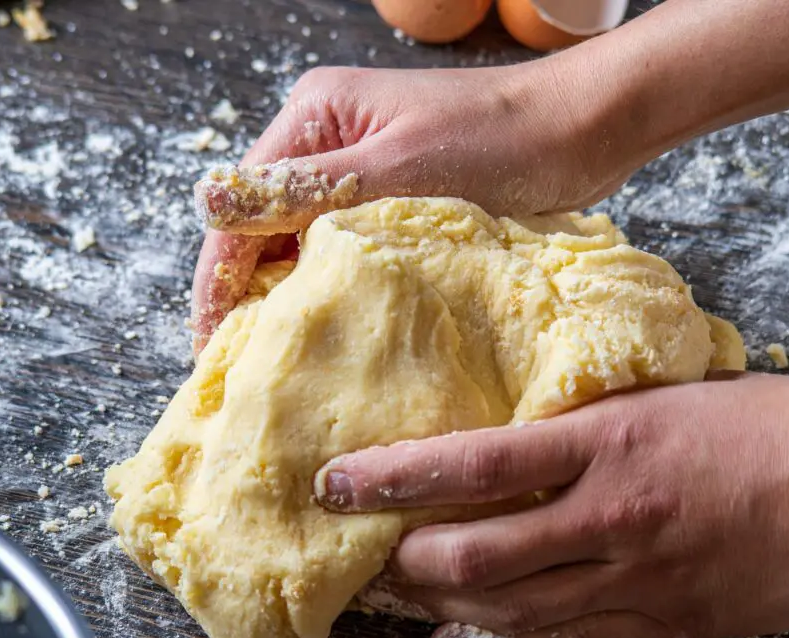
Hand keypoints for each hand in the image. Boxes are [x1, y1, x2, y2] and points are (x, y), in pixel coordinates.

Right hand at [191, 62, 639, 352]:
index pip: (241, 208)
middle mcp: (327, 142)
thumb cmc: (498, 141)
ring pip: (303, 244)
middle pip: (264, 228)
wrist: (580, 132)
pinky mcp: (396, 202)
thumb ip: (305, 190)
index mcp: (314, 118)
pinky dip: (338, 289)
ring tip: (282, 363)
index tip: (213, 344)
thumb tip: (208, 202)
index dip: (219, 279)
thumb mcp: (394, 168)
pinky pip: (347, 251)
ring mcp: (361, 173)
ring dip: (293, 297)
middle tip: (243, 367)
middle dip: (250, 294)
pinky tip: (335, 330)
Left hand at [314, 373, 788, 637]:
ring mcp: (638, 579)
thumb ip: (595, 424)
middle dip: (403, 561)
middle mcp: (612, 516)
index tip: (337, 482)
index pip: (474, 463)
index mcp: (612, 441)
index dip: (394, 475)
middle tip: (362, 554)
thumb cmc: (783, 427)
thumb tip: (524, 437)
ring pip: (508, 609)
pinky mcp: (666, 623)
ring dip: (439, 607)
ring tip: (393, 599)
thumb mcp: (674, 398)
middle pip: (474, 554)